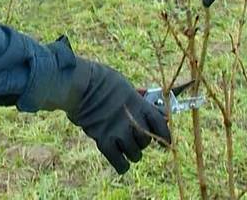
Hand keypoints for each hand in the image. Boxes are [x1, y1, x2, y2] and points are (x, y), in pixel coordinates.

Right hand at [66, 58, 170, 173]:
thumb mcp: (125, 86)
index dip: (165, 135)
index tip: (166, 142)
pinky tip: (120, 163)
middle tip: (133, 137)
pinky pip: (119, 162)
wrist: (80, 85)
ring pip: (135, 154)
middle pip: (146, 141)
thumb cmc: (100, 80)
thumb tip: (153, 111)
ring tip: (123, 147)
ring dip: (131, 152)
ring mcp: (119, 132)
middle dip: (142, 142)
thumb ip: (138, 101)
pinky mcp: (104, 141)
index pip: (161, 124)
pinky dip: (121, 165)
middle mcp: (133, 120)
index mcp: (140, 104)